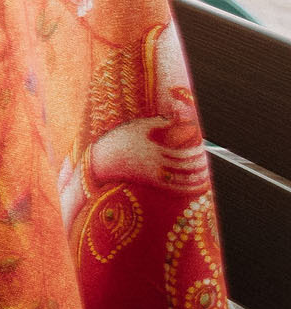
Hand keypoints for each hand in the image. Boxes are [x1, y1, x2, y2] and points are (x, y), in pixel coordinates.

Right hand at [86, 106, 210, 193]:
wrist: (100, 160)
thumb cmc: (118, 140)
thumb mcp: (137, 127)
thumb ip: (158, 122)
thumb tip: (175, 119)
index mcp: (153, 151)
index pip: (182, 155)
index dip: (197, 153)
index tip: (204, 148)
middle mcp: (154, 166)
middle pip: (185, 168)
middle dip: (201, 164)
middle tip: (209, 159)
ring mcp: (152, 177)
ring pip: (183, 182)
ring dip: (199, 179)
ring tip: (209, 174)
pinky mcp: (150, 183)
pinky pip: (176, 189)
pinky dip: (190, 189)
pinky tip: (201, 186)